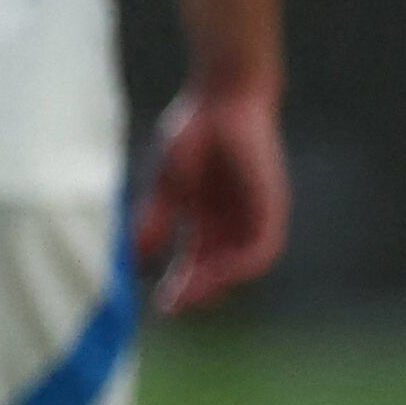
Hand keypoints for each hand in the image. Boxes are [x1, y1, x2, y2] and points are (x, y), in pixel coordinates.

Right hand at [133, 78, 287, 312]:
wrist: (221, 99)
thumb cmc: (193, 134)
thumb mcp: (167, 185)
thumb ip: (154, 220)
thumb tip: (134, 256)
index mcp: (206, 218)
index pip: (195, 263)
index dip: (179, 286)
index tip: (158, 304)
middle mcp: (232, 223)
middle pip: (217, 270)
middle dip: (196, 291)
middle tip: (171, 305)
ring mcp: (253, 216)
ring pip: (241, 265)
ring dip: (218, 283)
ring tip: (191, 290)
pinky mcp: (271, 207)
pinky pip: (263, 249)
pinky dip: (244, 266)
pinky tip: (221, 273)